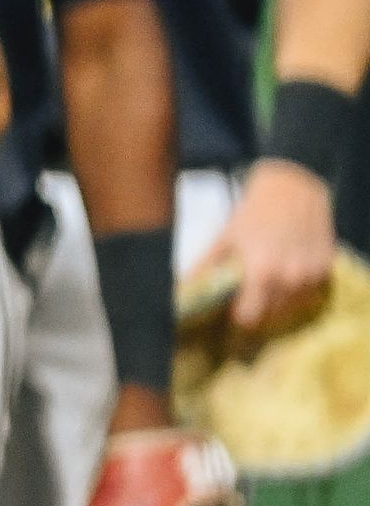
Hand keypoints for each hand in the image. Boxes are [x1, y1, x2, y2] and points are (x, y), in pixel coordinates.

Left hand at [197, 158, 335, 333]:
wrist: (293, 187)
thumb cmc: (252, 213)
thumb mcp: (223, 240)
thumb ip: (203, 270)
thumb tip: (179, 293)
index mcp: (261, 272)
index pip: (249, 318)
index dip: (238, 317)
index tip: (232, 310)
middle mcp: (290, 277)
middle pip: (271, 315)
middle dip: (258, 308)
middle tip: (248, 295)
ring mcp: (312, 274)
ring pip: (292, 307)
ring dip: (279, 301)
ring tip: (267, 281)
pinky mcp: (327, 267)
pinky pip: (310, 293)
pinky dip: (298, 290)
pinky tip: (286, 273)